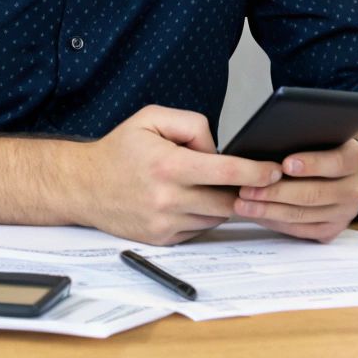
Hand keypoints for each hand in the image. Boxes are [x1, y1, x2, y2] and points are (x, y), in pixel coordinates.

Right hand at [73, 105, 284, 246]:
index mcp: (168, 165)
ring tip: (218, 187)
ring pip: (216, 218)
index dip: (256, 172)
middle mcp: (167, 198)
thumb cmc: (119, 150)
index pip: (225, 172)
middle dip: (247, 191)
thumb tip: (220, 150)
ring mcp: (165, 223)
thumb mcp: (152, 118)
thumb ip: (192, 125)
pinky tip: (195, 200)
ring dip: (224, 204)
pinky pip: (199, 229)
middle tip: (259, 181)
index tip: (274, 171)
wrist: (83, 185)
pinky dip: (204, 216)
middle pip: (228, 201)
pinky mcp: (163, 239)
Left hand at [233, 138, 357, 242]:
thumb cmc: (319, 148)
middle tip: (247, 189)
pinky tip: (257, 215)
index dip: (311, 164)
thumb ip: (303, 139)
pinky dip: (276, 222)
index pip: (337, 162)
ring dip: (269, 210)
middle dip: (276, 192)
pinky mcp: (333, 230)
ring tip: (243, 204)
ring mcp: (346, 213)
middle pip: (315, 194)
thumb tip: (268, 143)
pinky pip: (301, 230)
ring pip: (304, 215)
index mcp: (356, 160)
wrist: (338, 171)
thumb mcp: (319, 136)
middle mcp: (356, 188)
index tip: (285, 164)